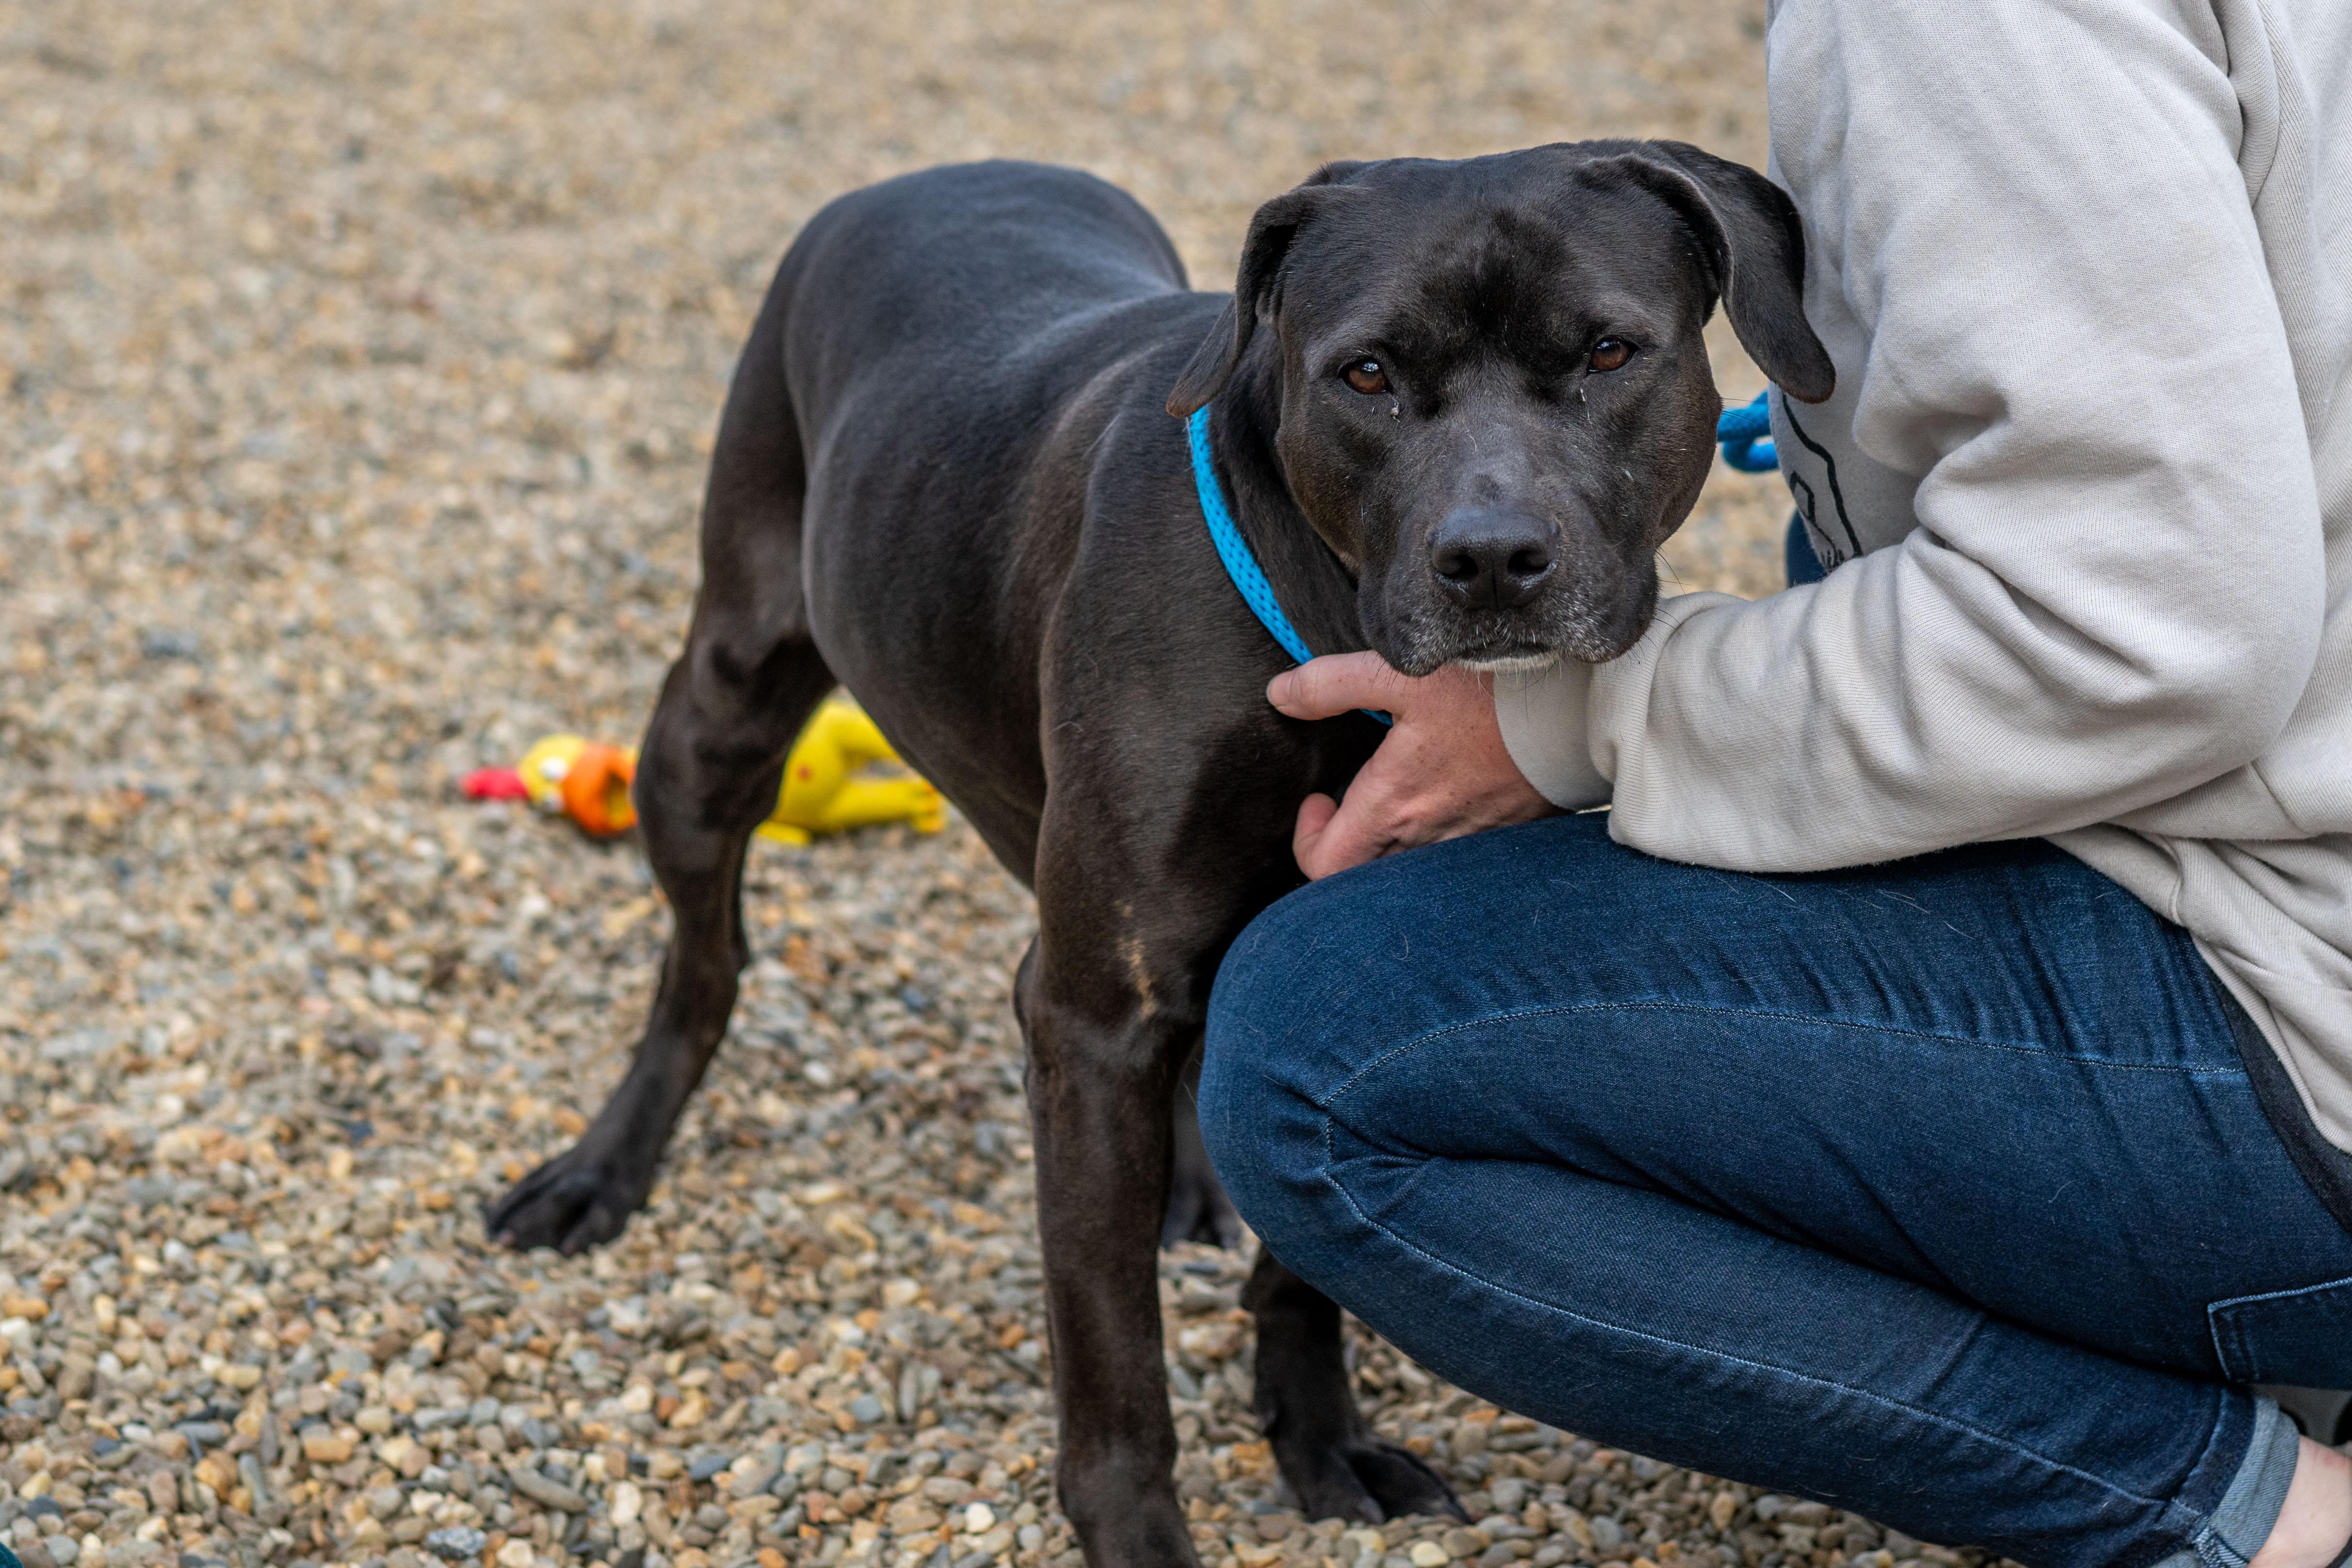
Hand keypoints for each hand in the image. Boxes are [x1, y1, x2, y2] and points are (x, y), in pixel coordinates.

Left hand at [1269, 651, 1557, 879]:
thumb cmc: (1489, 695)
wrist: (1573, 714)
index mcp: (1393, 805)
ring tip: (1393, 802)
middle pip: (1363, 878)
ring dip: (1390, 846)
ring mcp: (1467, 845)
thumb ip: (1331, 684)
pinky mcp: (1504, 840)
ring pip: (1409, 871)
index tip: (1318, 800)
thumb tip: (1280, 694)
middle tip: (1347, 807)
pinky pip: (1457, 859)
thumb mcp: (1401, 674)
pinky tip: (1446, 801)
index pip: (1325, 865)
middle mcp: (1426, 839)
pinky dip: (1438, 843)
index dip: (1307, 840)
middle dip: (1344, 846)